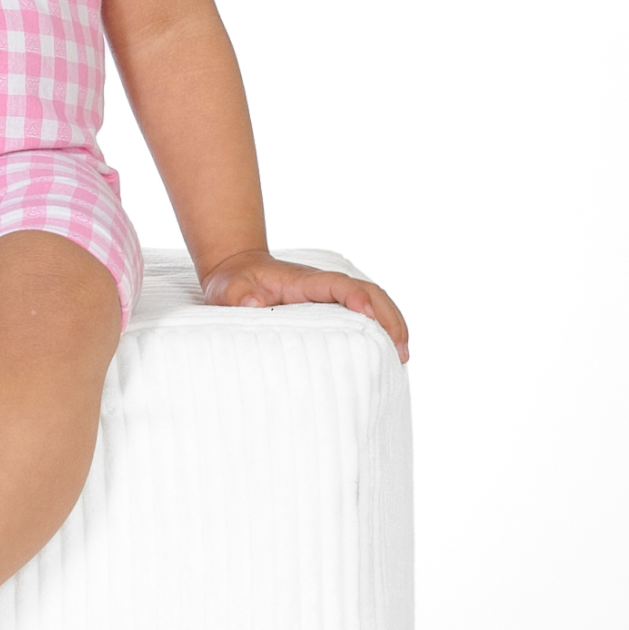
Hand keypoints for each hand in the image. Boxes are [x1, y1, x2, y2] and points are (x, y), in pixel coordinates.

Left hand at [199, 250, 409, 363]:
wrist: (235, 271)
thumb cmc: (232, 282)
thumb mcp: (226, 288)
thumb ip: (236, 295)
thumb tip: (253, 305)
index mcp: (304, 280)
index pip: (339, 285)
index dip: (357, 298)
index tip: (369, 316)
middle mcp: (324, 286)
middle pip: (369, 292)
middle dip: (389, 317)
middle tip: (402, 351)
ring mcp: (330, 297)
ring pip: (373, 303)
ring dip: (391, 325)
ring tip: (402, 357)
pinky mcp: (330, 308)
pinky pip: (363, 314)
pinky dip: (381, 329)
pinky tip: (388, 354)